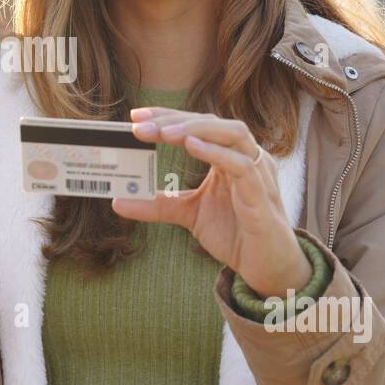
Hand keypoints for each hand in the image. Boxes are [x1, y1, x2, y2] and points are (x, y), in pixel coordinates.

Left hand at [110, 107, 310, 298]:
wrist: (266, 267)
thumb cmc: (236, 233)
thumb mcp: (189, 214)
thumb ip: (158, 204)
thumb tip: (118, 202)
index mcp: (229, 156)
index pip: (198, 125)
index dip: (168, 117)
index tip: (136, 117)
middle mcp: (245, 157)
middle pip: (213, 123)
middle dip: (175, 120)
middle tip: (140, 125)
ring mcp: (257, 174)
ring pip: (233, 135)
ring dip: (197, 130)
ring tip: (165, 133)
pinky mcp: (261, 197)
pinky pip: (243, 168)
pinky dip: (218, 154)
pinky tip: (194, 146)